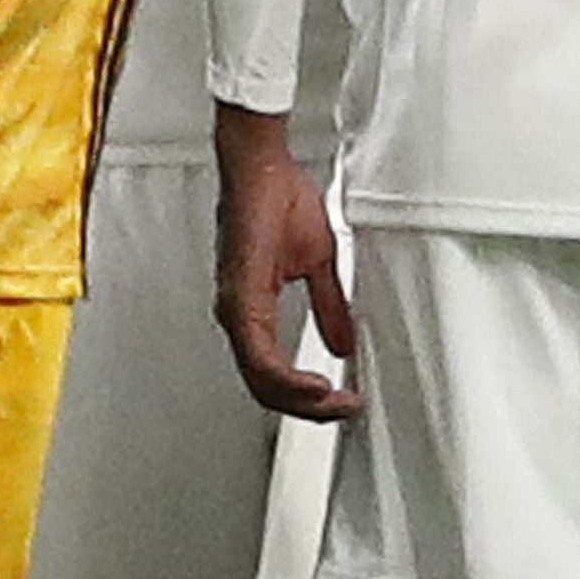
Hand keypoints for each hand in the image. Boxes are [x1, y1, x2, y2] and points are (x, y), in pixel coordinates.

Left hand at [213, 102, 356, 421]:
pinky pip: (260, 356)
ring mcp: (234, 309)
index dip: (306, 396)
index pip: (272, 373)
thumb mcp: (318, 264)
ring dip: (302, 400)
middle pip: (265, 388)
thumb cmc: (279, 200)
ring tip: (336, 404)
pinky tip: (314, 385)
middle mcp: (236, 315)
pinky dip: (288, 379)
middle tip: (345, 410)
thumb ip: (328, 307)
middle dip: (309, 409)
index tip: (342, 401)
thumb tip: (341, 344)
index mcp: (250, 310)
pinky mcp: (240, 298)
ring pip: (261, 380)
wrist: (263, 168)